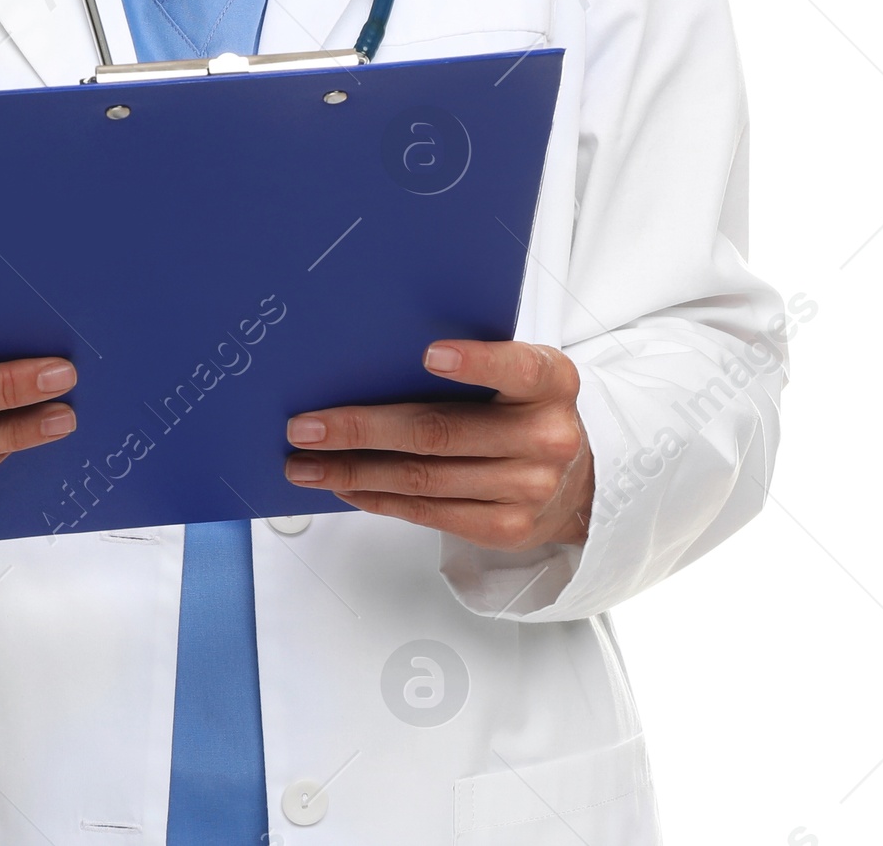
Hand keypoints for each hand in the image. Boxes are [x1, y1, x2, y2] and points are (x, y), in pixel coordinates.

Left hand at [283, 339, 593, 551]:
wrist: (577, 479)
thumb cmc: (524, 409)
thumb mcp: (518, 375)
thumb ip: (474, 364)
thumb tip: (373, 357)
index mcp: (552, 382)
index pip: (518, 368)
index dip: (476, 363)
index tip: (429, 354)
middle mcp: (547, 437)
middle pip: (441, 432)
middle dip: (361, 429)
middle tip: (305, 426)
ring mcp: (529, 489)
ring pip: (424, 479)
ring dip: (354, 471)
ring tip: (306, 462)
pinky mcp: (507, 529)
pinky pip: (429, 513)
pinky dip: (378, 498)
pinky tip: (344, 485)